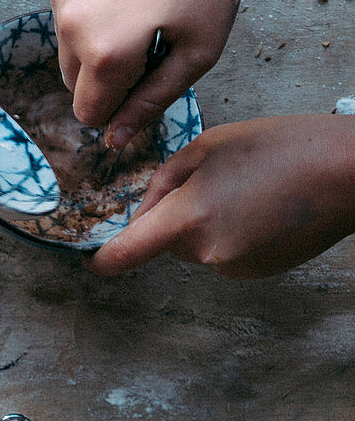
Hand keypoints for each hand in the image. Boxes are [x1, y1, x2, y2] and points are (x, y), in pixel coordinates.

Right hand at [51, 0, 248, 147]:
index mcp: (107, 54)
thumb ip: (152, 101)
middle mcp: (71, 29)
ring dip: (97, 48)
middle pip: (75, 86)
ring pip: (68, 52)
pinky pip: (67, 18)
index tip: (149, 83)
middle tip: (152, 46)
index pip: (90, 114)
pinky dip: (91, 17)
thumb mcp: (198, 50)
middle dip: (107, 79)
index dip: (119, 111)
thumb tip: (114, 141)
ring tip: (141, 13)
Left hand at [88, 115, 354, 278]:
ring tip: (247, 189)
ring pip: (197, 247)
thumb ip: (163, 183)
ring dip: (206, 224)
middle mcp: (207, 253)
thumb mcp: (206, 148)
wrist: (348, 172)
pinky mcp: (259, 272)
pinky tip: (261, 207)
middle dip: (174, 218)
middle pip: (166, 242)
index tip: (90, 260)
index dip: (103, 259)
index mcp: (187, 219)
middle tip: (212, 181)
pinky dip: (232, 233)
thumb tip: (144, 214)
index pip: (127, 253)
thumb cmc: (278, 147)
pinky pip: (225, 253)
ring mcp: (235, 267)